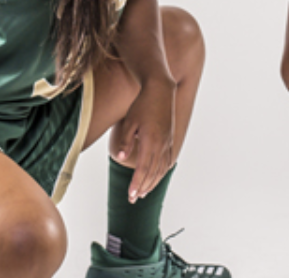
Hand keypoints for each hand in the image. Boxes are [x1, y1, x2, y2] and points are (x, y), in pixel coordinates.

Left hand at [114, 77, 176, 201]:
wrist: (160, 89)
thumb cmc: (142, 104)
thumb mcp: (130, 121)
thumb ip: (125, 140)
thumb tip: (118, 157)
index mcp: (150, 141)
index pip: (143, 169)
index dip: (137, 183)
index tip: (131, 195)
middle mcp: (161, 144)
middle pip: (152, 172)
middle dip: (143, 187)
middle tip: (134, 199)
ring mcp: (167, 141)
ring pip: (161, 168)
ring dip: (153, 182)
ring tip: (144, 192)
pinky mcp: (170, 137)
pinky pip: (167, 159)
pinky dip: (162, 171)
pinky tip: (157, 176)